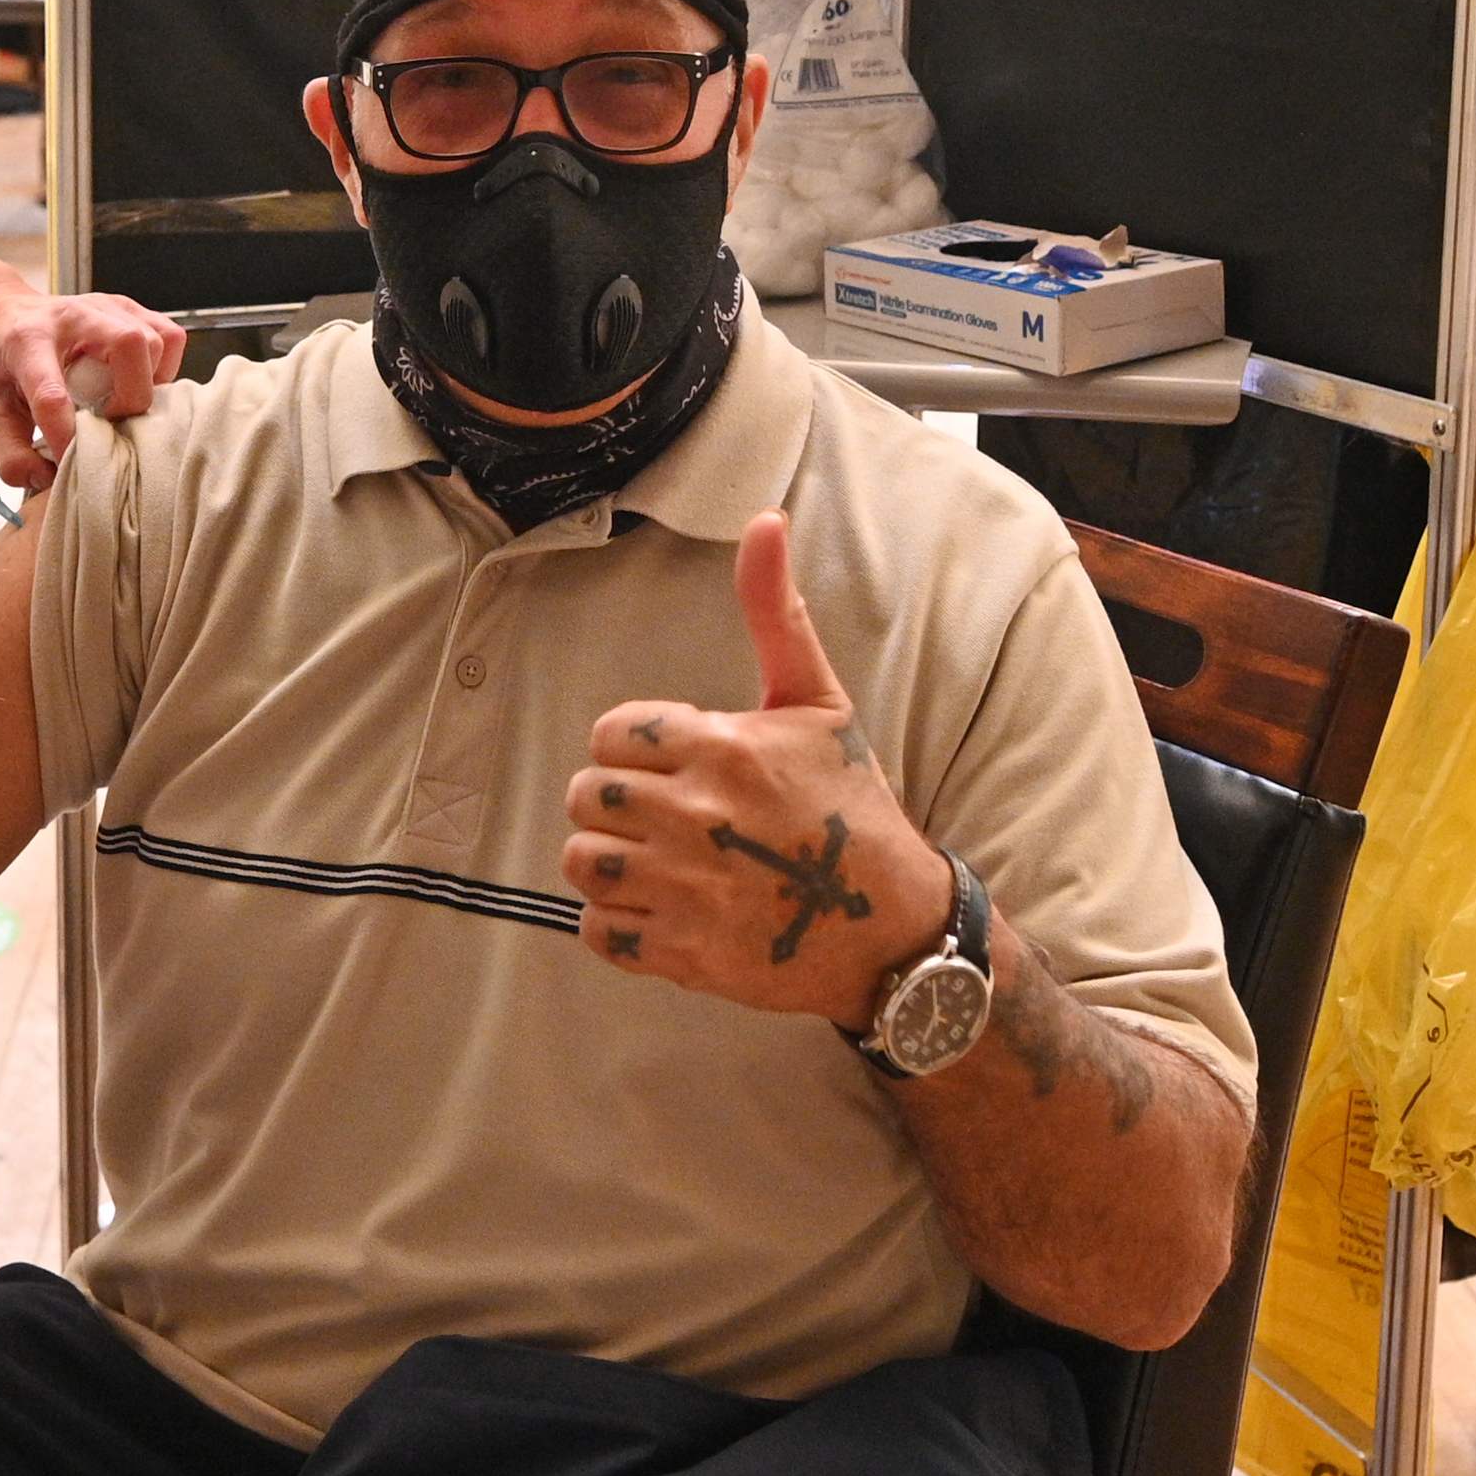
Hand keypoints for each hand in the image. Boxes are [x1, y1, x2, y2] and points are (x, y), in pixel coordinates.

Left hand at [0, 259, 184, 486]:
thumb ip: (11, 453)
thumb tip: (47, 480)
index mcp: (26, 342)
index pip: (51, 395)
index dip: (65, 437)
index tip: (70, 464)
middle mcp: (71, 316)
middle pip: (129, 345)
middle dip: (131, 397)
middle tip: (111, 421)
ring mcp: (105, 306)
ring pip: (156, 340)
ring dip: (150, 383)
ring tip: (122, 403)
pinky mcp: (128, 308)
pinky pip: (169, 337)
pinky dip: (163, 369)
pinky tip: (135, 384)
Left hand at [561, 514, 956, 1033]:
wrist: (893, 925)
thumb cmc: (851, 806)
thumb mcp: (818, 702)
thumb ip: (776, 613)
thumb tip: (765, 520)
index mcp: (722, 747)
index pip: (610, 735)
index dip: (633, 750)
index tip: (673, 766)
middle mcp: (696, 816)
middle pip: (584, 797)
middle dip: (615, 804)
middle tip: (661, 816)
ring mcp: (686, 890)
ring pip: (582, 863)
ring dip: (610, 863)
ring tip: (656, 863)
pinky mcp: (684, 955)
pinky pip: (599, 932)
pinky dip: (618, 926)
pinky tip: (661, 911)